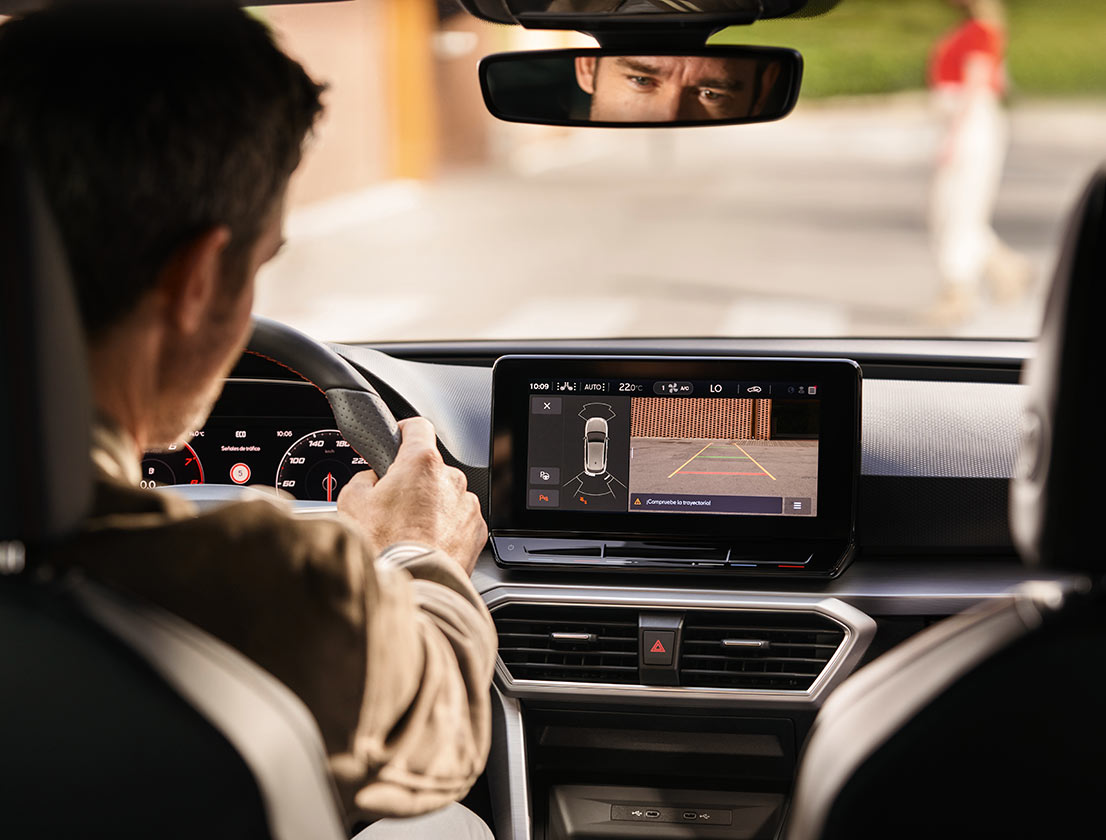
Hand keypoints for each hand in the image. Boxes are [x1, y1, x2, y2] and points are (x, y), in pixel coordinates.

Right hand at [337, 416, 486, 573]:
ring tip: (409, 532)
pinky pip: (459, 521)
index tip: (398, 438)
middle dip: (413, 482)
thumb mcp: (352, 502)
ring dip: (431, 507)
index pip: (418, 427)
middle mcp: (452, 480)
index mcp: (422, 463)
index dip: (404, 431)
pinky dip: (446, 529)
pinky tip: (425, 544)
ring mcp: (468, 507)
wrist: (412, 588)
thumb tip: (371, 479)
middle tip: (392, 505)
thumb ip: (363, 478)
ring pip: (446, 496)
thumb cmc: (384, 548)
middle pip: (430, 469)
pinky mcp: (477, 532)